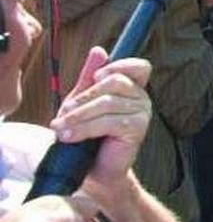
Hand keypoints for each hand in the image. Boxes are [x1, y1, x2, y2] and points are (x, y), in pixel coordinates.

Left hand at [49, 46, 151, 193]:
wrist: (94, 171)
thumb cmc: (88, 136)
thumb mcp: (83, 102)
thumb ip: (89, 79)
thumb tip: (99, 50)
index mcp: (133, 88)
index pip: (139, 67)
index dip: (120, 66)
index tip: (95, 76)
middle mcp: (143, 98)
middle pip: (115, 83)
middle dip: (85, 97)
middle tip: (63, 112)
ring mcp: (143, 114)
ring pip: (108, 103)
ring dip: (79, 116)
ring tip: (60, 127)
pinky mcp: (138, 130)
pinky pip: (109, 121)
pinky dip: (85, 128)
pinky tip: (69, 136)